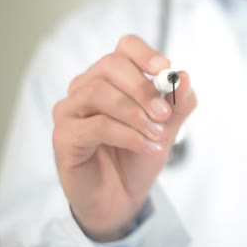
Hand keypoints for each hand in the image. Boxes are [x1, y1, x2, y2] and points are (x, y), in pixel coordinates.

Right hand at [52, 35, 196, 241]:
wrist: (121, 198)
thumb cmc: (138, 156)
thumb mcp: (167, 127)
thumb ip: (178, 103)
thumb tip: (183, 77)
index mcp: (112, 78)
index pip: (125, 47)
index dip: (145, 54)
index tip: (165, 70)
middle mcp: (86, 87)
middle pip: (111, 66)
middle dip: (143, 89)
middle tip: (165, 114)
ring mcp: (70, 110)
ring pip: (100, 93)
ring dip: (136, 115)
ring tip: (158, 136)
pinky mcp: (63, 137)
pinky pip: (96, 126)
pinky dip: (129, 136)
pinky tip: (148, 148)